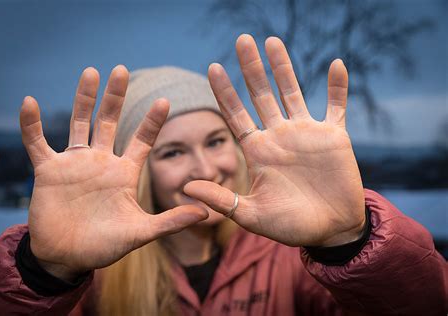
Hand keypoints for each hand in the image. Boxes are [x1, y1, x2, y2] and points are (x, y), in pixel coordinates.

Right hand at [20, 66, 207, 279]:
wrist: (68, 258)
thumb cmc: (105, 246)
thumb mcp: (141, 232)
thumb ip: (171, 221)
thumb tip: (207, 213)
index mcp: (124, 173)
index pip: (142, 140)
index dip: (152, 121)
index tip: (165, 100)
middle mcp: (101, 162)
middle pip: (109, 122)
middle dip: (116, 97)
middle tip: (123, 70)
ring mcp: (74, 164)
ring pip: (79, 123)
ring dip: (83, 99)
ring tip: (91, 72)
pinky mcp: (48, 171)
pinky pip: (37, 142)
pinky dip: (31, 125)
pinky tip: (29, 103)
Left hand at [185, 35, 364, 246]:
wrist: (330, 231)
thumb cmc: (290, 226)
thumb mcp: (251, 215)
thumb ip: (221, 199)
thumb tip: (186, 187)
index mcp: (258, 151)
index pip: (236, 115)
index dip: (224, 92)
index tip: (212, 67)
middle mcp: (279, 136)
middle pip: (261, 94)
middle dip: (251, 68)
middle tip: (241, 40)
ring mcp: (306, 133)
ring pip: (292, 91)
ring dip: (283, 67)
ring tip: (271, 40)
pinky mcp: (334, 136)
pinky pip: (337, 105)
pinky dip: (338, 87)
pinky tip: (337, 64)